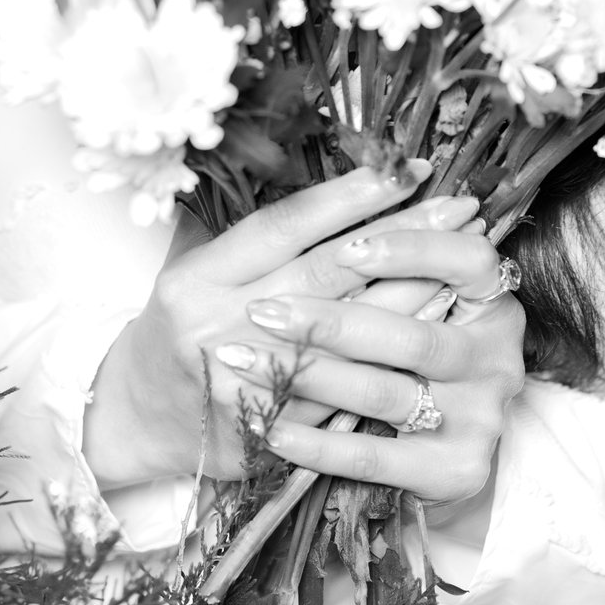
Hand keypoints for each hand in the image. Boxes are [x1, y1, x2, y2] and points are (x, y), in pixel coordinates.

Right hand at [82, 166, 521, 504]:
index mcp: (197, 278)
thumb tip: (360, 196)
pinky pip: (346, 395)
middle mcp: (216, 328)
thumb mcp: (201, 269)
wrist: (136, 418)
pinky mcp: (269, 435)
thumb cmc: (181, 328)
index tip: (405, 169)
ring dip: (414, 297)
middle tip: (459, 207)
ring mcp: (243, 387)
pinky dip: (394, 362)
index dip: (349, 196)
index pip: (285, 226)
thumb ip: (266, 243)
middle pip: (327, 274)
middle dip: (401, 237)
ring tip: (468, 264)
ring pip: (348, 337)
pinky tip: (439, 333)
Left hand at [223, 222, 523, 508]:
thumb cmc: (413, 358)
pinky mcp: (454, 473)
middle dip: (327, 319)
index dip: (406, 249)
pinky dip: (317, 442)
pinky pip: (374, 456)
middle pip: (412, 332)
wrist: (443, 459)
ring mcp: (480, 420)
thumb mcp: (422, 304)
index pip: (466, 259)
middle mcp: (498, 359)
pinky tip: (270, 427)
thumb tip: (346, 197)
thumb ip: (394, 269)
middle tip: (259, 311)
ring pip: (383, 390)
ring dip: (306, 375)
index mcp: (495, 301)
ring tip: (242, 362)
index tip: (345, 246)